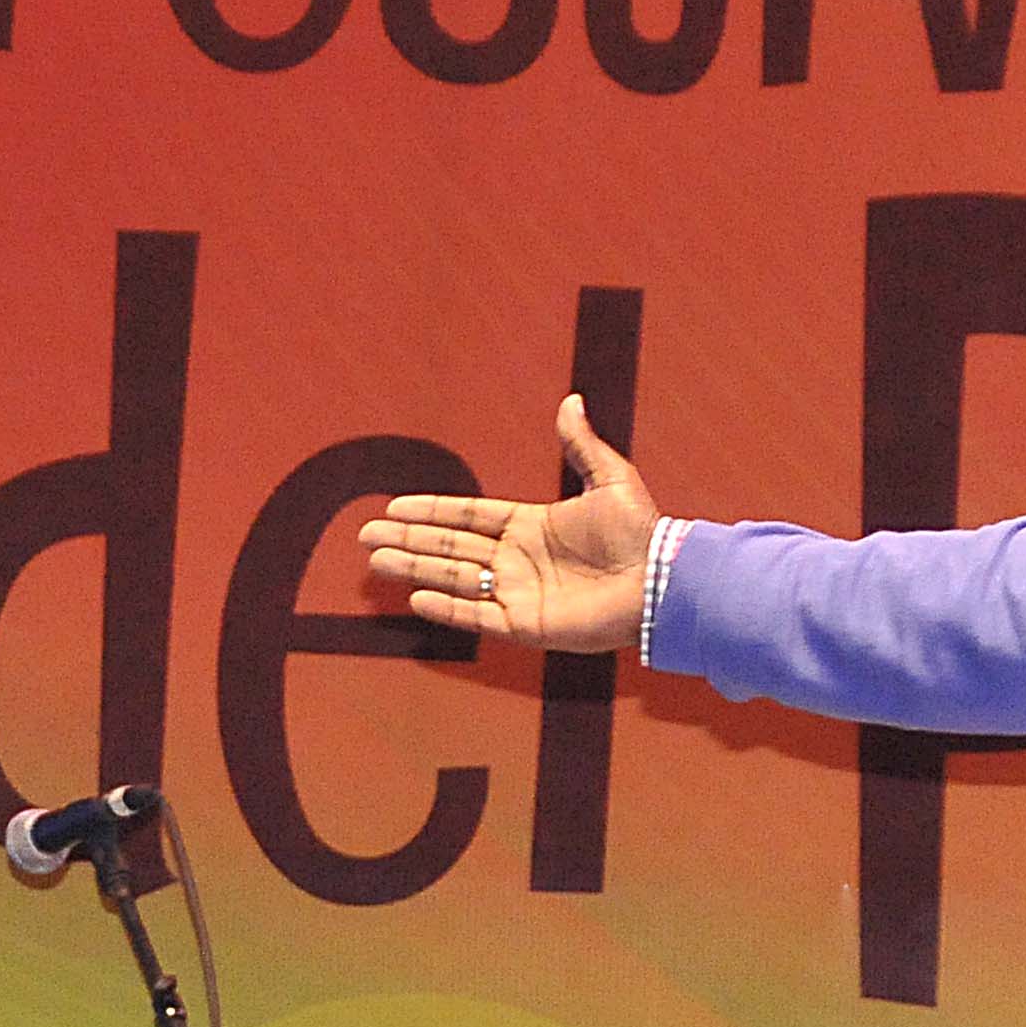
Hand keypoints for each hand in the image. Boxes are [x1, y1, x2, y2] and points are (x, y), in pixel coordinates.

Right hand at [358, 396, 658, 651]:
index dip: (431, 510)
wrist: (660, 580)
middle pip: (449, 547)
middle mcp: (517, 561)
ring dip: (414, 567)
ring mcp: (518, 593)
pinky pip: (477, 615)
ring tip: (376, 559)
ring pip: (453, 578)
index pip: (468, 516)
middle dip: (408, 539)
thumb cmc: (640, 532)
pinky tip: (416, 595)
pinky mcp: (525, 624)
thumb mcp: (610, 478)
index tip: (394, 506)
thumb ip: (582, 444)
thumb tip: (572, 401)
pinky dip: (447, 607)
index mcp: (530, 526)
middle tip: (365, 534)